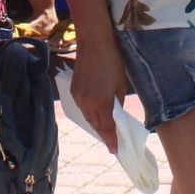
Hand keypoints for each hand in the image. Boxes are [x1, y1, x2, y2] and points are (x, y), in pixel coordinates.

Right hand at [68, 34, 126, 153]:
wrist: (93, 42)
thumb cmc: (112, 61)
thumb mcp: (120, 85)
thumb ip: (117, 104)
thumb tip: (116, 116)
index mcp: (101, 102)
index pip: (107, 128)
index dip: (112, 140)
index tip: (116, 151)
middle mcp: (87, 103)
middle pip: (96, 125)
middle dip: (105, 135)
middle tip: (113, 144)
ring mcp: (78, 97)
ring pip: (88, 118)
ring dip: (97, 125)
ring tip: (106, 132)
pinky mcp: (74, 91)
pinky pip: (83, 109)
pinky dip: (90, 115)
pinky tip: (97, 116)